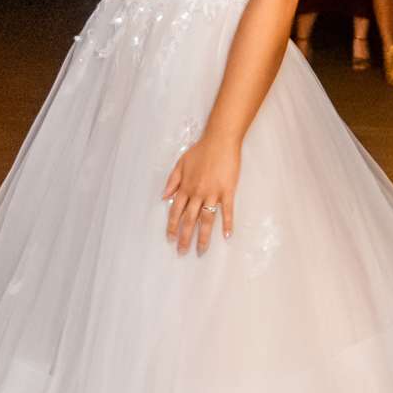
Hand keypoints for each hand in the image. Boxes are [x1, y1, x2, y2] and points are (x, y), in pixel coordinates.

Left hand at [161, 134, 239, 255]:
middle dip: (184, 237)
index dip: (172, 226)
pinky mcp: (228, 191)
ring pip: (206, 219)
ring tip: (201, 250)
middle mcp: (197, 193)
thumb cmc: (201, 150)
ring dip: (203, 237)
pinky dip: (227, 224)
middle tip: (182, 252)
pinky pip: (227, 211)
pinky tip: (226, 236)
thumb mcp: (180, 163)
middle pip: (189, 220)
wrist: (220, 141)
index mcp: (185, 187)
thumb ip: (172, 181)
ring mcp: (213, 193)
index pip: (176, 211)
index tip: (170, 238)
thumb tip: (164, 197)